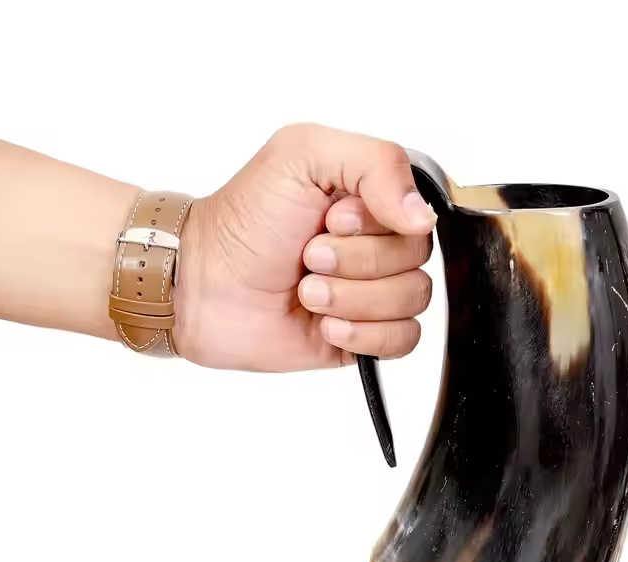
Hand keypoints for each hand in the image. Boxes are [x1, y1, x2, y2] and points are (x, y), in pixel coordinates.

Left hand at [174, 124, 436, 370]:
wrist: (203, 286)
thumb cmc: (245, 220)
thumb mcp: (303, 155)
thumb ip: (377, 163)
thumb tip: (424, 217)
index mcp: (371, 198)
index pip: (418, 213)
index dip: (374, 224)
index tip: (329, 219)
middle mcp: (377, 243)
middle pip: (417, 259)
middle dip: (356, 261)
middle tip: (308, 257)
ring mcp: (371, 292)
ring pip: (412, 299)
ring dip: (352, 298)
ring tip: (308, 292)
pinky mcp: (364, 335)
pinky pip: (403, 340)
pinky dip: (365, 335)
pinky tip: (326, 325)